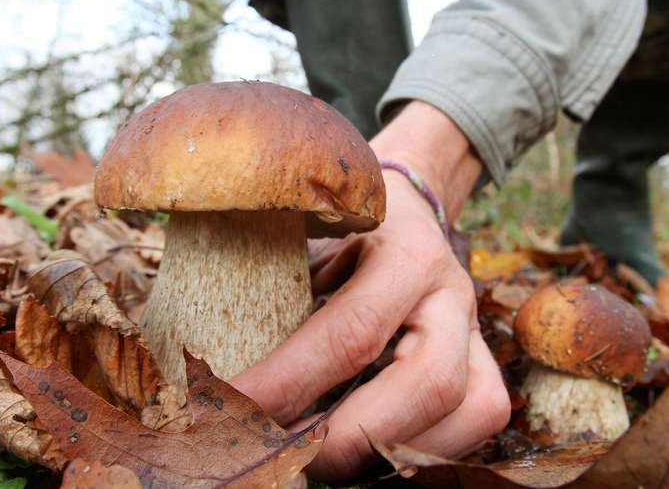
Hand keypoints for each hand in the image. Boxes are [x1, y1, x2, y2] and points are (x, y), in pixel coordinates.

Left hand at [231, 172, 509, 478]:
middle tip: (286, 456)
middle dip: (350, 436)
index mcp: (405, 252)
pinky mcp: (484, 364)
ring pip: (470, 411)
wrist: (406, 209)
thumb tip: (183, 347)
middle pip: (429, 383)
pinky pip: (477, 422)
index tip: (229, 411)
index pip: (351, 331)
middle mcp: (451, 292)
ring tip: (319, 460)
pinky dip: (421, 448)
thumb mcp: (304, 231)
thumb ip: (266, 276)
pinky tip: (362, 449)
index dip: (289, 382)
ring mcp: (476, 331)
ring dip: (389, 449)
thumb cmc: (338, 226)